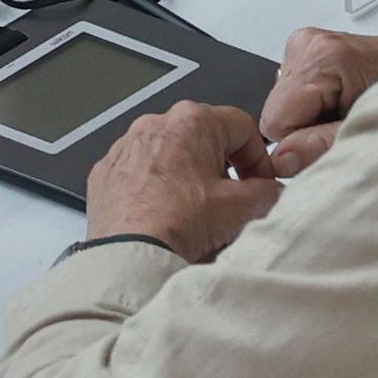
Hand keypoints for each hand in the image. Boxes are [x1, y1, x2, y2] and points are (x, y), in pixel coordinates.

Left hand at [83, 101, 282, 261]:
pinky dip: (154, 188)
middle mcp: (155, 123)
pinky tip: (163, 216)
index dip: (260, 159)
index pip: (243, 127)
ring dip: (186, 177)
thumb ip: (268, 192)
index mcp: (192, 120)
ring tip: (194, 213)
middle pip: (204, 138)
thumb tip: (271, 192)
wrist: (130, 257)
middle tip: (229, 202)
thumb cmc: (180, 224)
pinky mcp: (105, 172)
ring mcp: (125, 146)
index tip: (262, 184)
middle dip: (222, 168)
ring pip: (169, 154)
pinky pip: (139, 172)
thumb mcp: (242, 207)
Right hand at [257, 28, 377, 176]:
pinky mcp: (308, 48)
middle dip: (305, 129)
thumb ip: (320, 147)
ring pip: (282, 103)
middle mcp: (309, 44)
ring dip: (309, 117)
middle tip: (341, 127)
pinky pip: (291, 92)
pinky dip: (313, 104)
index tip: (328, 141)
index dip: (300, 142)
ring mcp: (307, 43)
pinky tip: (339, 102)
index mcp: (323, 57)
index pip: (275, 120)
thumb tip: (281, 160)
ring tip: (345, 112)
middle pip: (277, 111)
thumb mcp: (369, 132)